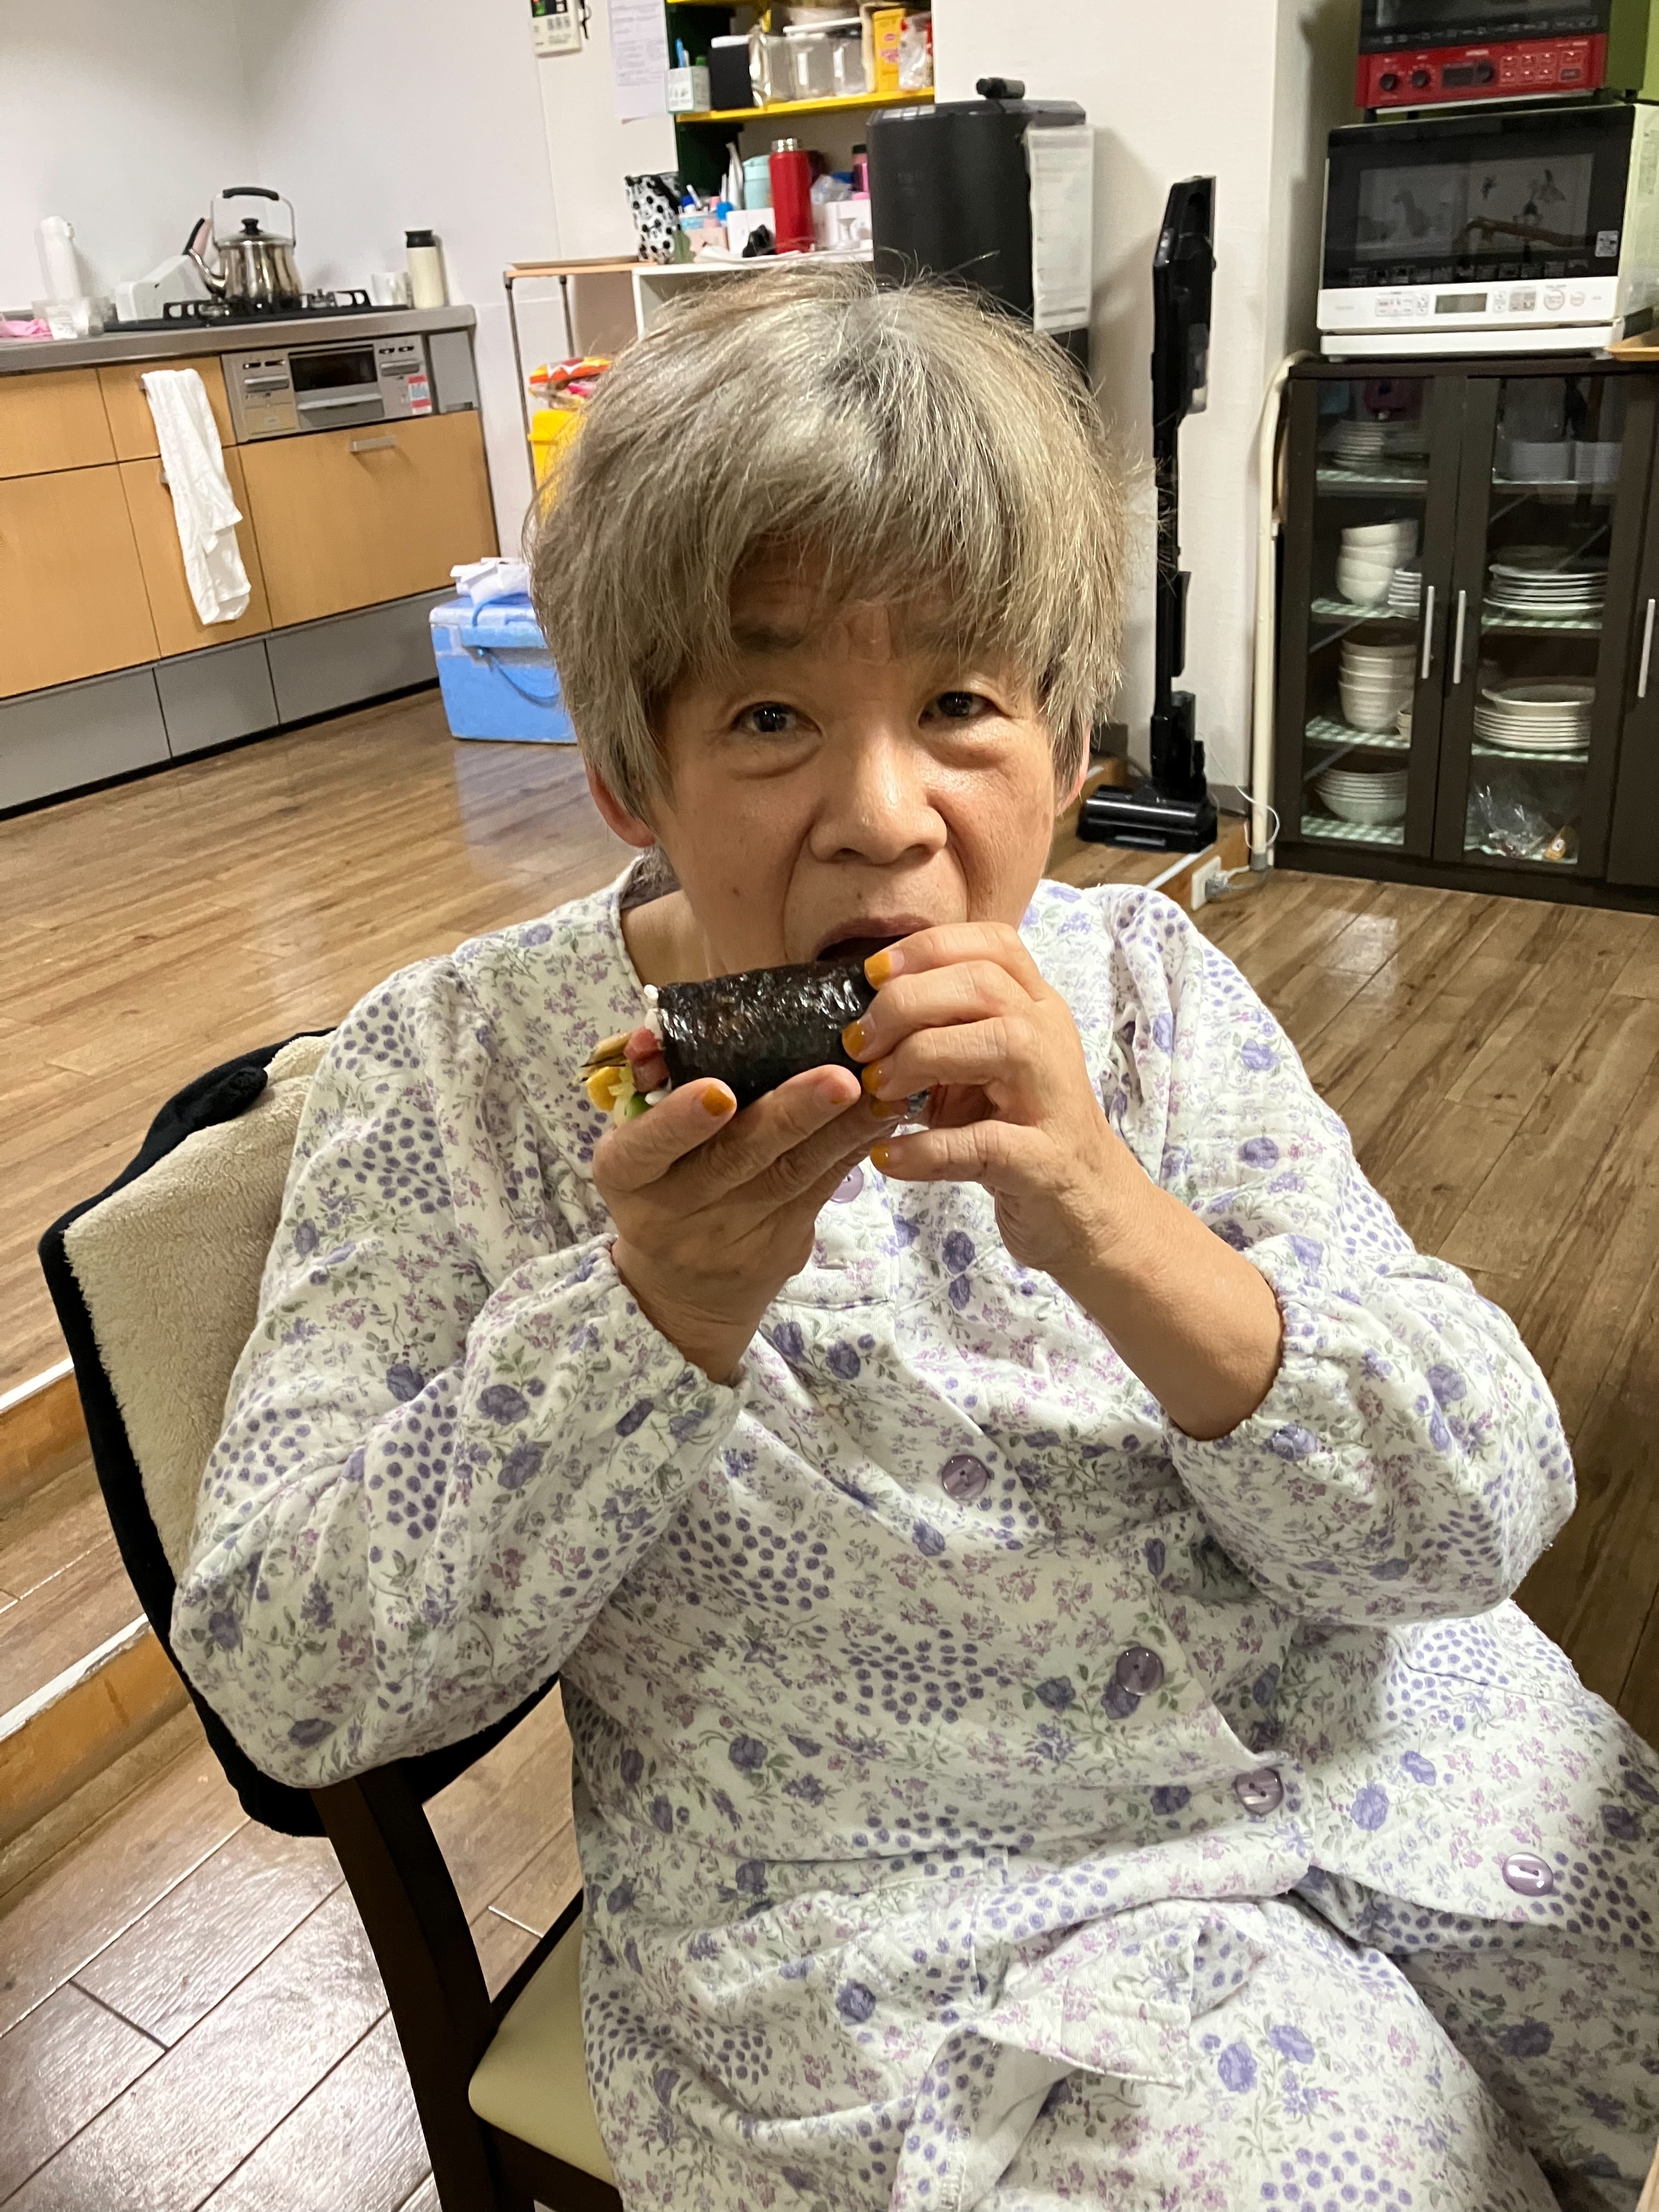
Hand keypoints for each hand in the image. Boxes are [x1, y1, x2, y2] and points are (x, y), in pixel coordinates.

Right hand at [595, 1038, 884, 1383]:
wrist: (683, 1293)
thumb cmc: (657, 1188)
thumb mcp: (634, 1145)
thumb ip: (646, 1087)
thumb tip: (655, 1034)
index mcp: (626, 1175)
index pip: (647, 1148)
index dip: (681, 1121)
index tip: (719, 1092)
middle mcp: (676, 1211)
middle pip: (736, 1159)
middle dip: (790, 1115)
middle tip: (838, 1079)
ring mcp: (733, 1235)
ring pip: (791, 1175)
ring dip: (840, 1130)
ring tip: (879, 1091)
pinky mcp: (783, 1245)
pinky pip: (821, 1189)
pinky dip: (852, 1148)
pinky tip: (883, 1116)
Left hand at [846, 927, 1282, 1439]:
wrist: (1088, 1212)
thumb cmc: (1021, 1133)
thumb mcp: (982, 1072)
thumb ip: (940, 1035)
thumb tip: (858, 1021)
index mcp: (1037, 1009)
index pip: (993, 944)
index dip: (928, 948)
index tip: (873, 974)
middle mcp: (1052, 1041)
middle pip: (985, 985)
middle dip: (907, 1003)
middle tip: (858, 1042)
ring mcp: (1054, 1099)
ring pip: (999, 1044)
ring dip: (921, 1059)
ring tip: (877, 1090)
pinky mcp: (1044, 1161)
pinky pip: (982, 1144)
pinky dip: (925, 1150)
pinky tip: (887, 1157)